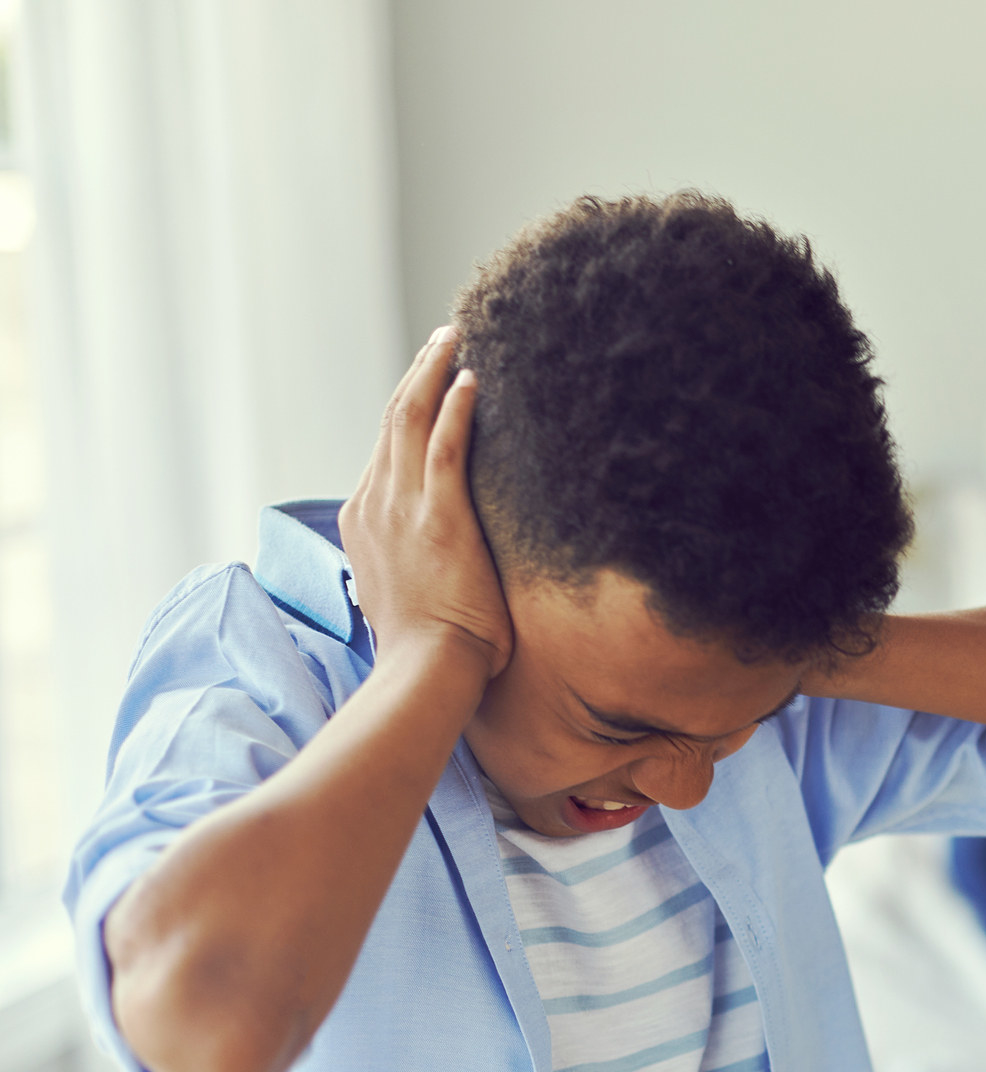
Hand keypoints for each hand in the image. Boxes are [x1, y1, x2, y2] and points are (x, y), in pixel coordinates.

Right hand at [339, 327, 512, 679]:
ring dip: (432, 372)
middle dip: (417, 375)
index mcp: (362, 520)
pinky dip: (455, 408)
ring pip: (410, 419)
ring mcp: (400, 508)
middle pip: (392, 421)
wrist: (426, 670)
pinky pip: (443, 446)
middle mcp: (373, 504)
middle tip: (443, 339)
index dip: (407, 407)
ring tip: (454, 337)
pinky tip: (472, 379)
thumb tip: (436, 556)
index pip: (385, 448)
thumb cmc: (429, 649)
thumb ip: (413, 560)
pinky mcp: (436, 516)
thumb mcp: (405, 591)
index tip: (429, 380)